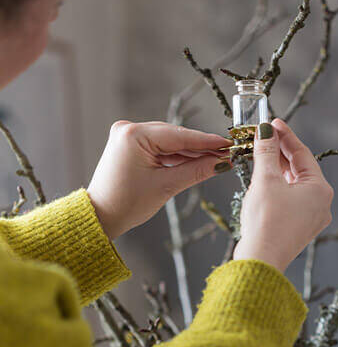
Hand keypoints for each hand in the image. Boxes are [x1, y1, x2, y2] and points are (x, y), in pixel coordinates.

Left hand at [88, 121, 231, 239]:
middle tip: (225, 154)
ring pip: (169, 142)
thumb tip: (222, 163)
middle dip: (200, 147)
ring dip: (190, 152)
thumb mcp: (166, 186)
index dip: (207, 141)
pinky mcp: (130, 144)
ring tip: (214, 160)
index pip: (180, 136)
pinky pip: (159, 147)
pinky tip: (195, 160)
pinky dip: (176, 156)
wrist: (101, 216)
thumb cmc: (126, 204)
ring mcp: (128, 136)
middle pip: (175, 136)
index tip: (227, 144)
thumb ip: (196, 170)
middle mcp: (129, 129)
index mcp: (134, 135)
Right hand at [233, 119, 333, 272]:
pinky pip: (291, 198)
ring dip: (278, 169)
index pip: (303, 153)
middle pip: (300, 169)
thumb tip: (265, 131)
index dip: (286, 135)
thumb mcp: (265, 180)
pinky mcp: (299, 227)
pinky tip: (265, 179)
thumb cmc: (266, 221)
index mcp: (320, 189)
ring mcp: (311, 217)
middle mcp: (321, 203)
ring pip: (295, 184)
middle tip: (265, 136)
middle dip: (281, 152)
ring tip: (261, 154)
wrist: (261, 261)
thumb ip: (266, 152)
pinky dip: (278, 186)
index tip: (273, 122)